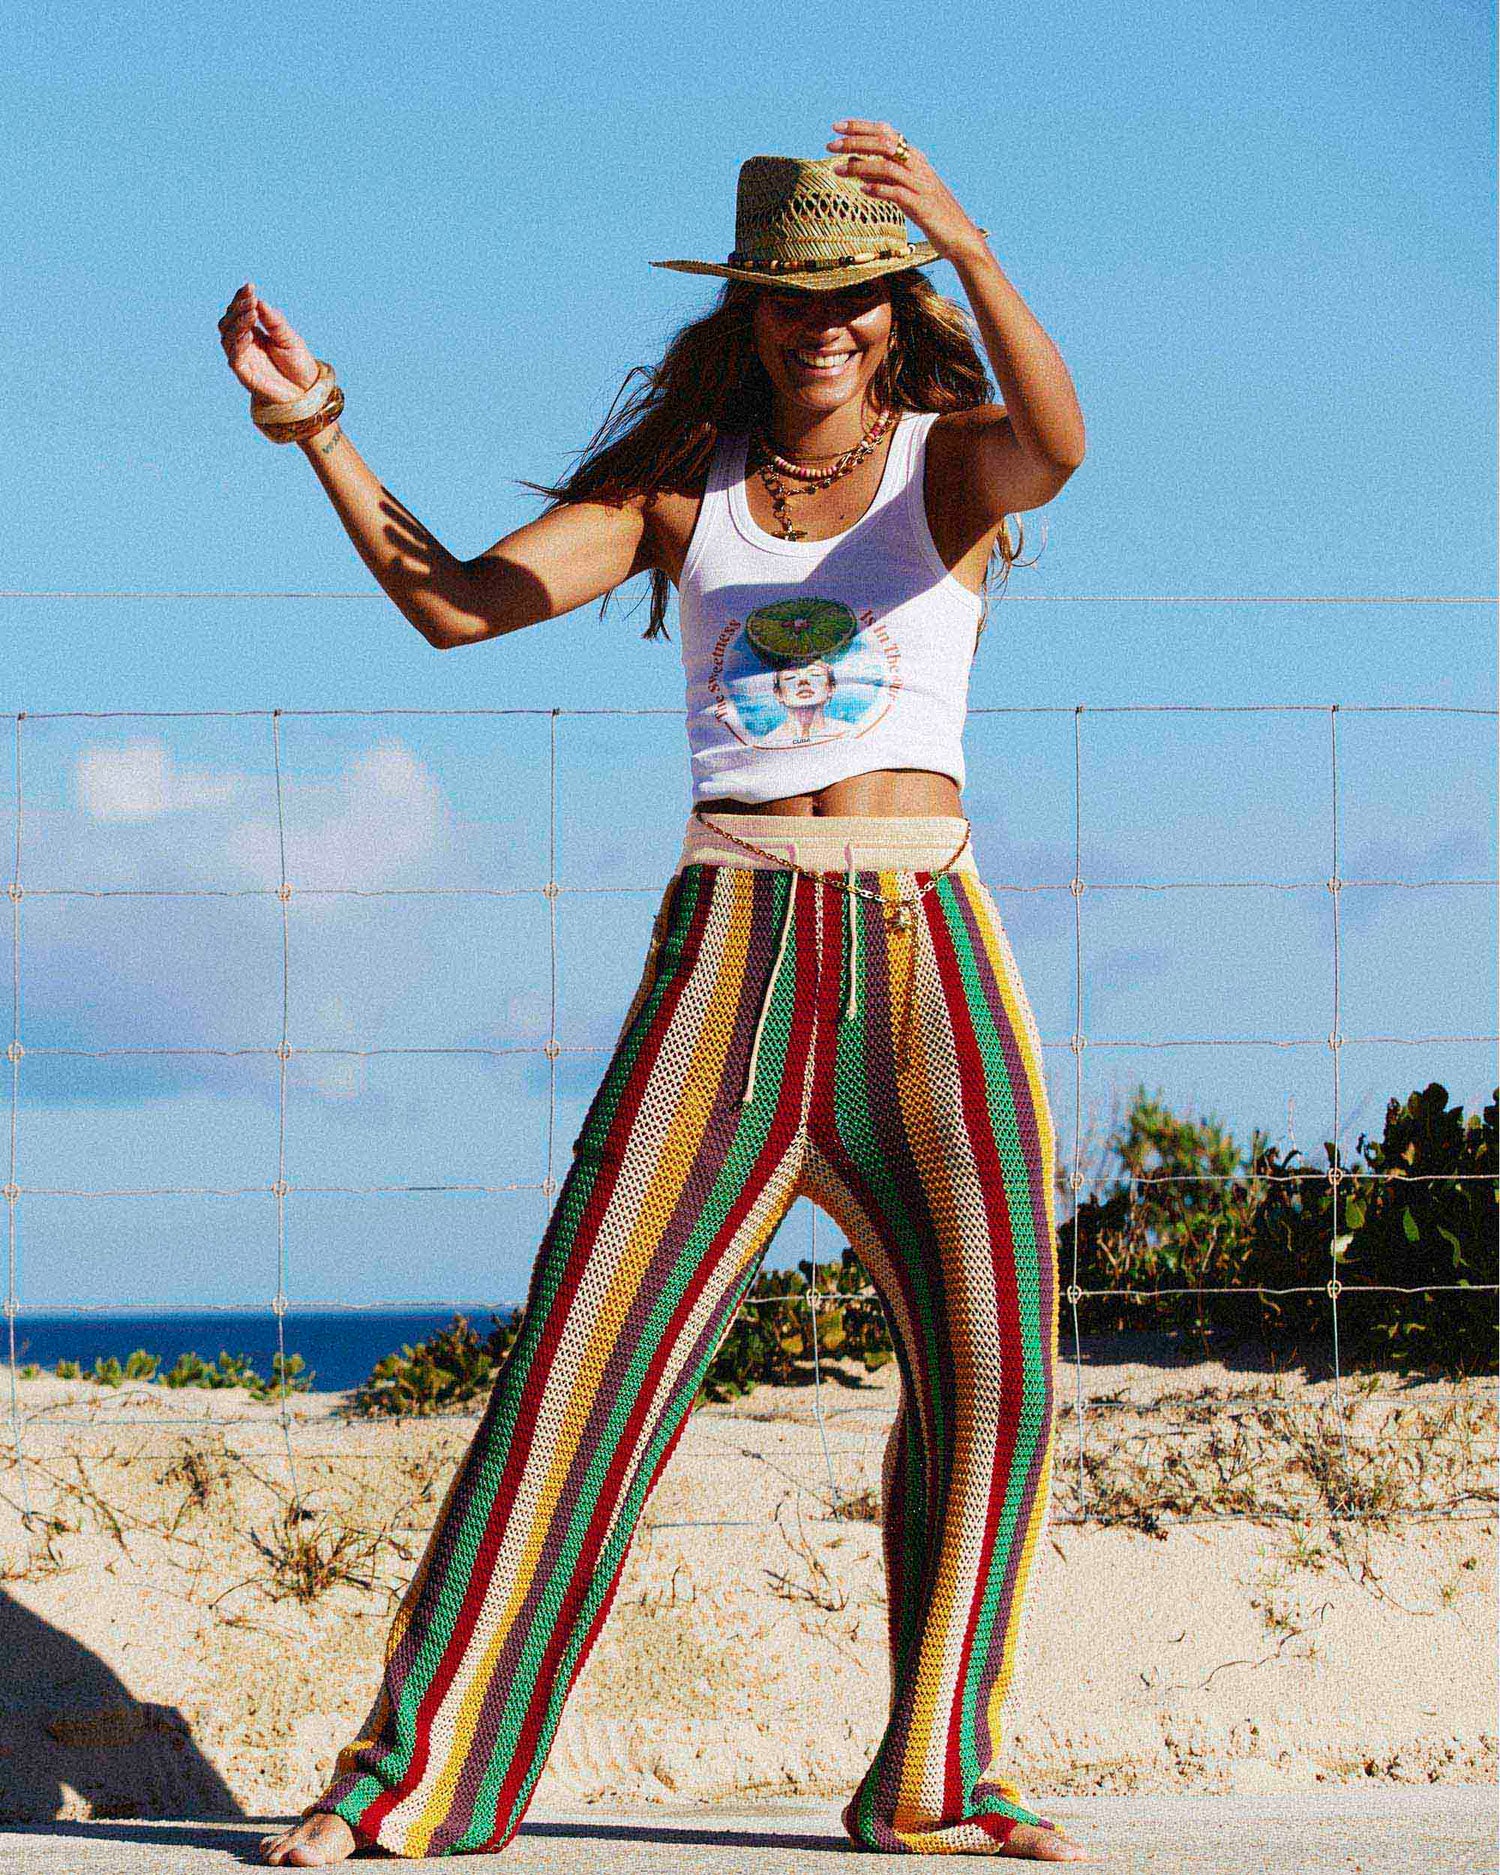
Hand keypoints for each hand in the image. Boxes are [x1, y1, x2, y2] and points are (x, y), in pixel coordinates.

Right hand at [217, 281, 320, 404]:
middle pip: (228, 322)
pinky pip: (234, 357)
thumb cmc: (298, 364)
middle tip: (251, 299)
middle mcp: (244, 345)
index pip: (238, 312)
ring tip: (252, 313)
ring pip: (227, 337)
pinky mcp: (244, 374)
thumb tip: (260, 301)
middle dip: (237, 308)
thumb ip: (274, 321)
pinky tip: (249, 334)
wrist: (306, 392)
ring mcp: (243, 359)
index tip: (250, 287)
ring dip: (237, 323)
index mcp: (253, 333)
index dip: (241, 299)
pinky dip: (238, 344)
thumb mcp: (289, 337)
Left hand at [826, 120, 986, 264]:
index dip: (860, 127)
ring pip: (886, 167)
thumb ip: (883, 177)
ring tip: (837, 170)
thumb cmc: (930, 214)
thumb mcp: (904, 191)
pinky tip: (862, 190)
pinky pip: (896, 193)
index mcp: (914, 158)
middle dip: (854, 142)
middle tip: (830, 146)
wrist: (960, 236)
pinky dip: (878, 189)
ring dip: (859, 167)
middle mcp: (917, 166)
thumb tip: (856, 166)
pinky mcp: (920, 205)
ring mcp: (920, 185)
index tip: (836, 127)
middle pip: (883, 144)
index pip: (885, 132)